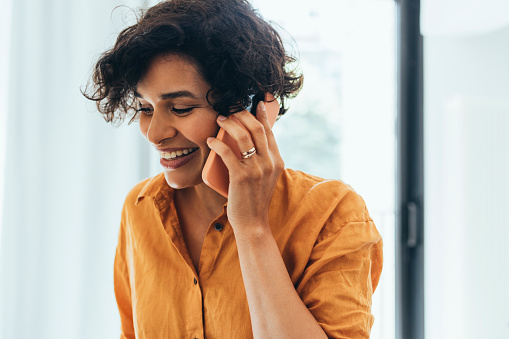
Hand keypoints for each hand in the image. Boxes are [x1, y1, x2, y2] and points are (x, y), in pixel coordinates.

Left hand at [206, 101, 283, 232]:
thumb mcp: (264, 178)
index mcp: (277, 161)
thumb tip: (246, 142)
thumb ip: (262, 161)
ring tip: (219, 120)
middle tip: (230, 110)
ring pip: (243, 136)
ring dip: (229, 124)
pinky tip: (211, 140)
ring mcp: (257, 169)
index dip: (262, 115)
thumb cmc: (254, 200)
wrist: (253, 223)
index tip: (256, 102)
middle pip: (257, 128)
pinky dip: (217, 143)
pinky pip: (227, 152)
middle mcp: (270, 163)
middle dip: (242, 114)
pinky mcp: (241, 176)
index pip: (269, 132)